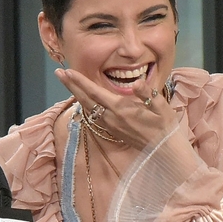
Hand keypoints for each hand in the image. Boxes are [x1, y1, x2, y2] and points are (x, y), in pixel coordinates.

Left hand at [55, 68, 176, 148]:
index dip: (80, 81)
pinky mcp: (112, 130)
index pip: (95, 92)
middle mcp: (111, 117)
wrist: (162, 149)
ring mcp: (110, 125)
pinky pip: (94, 115)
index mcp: (121, 109)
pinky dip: (85, 104)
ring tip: (68, 83)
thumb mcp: (160, 106)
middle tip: (58, 73)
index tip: (68, 71)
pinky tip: (83, 99)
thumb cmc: (164, 125)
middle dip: (71, 86)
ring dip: (76, 95)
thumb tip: (137, 83)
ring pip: (88, 108)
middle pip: (85, 100)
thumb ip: (147, 93)